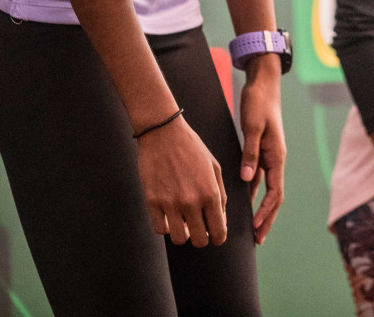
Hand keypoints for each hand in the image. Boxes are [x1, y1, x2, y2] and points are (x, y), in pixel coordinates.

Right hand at [137, 115, 228, 247]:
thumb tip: (220, 219)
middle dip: (201, 238)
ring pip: (178, 239)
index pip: (219, 232)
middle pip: (199, 241)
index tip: (215, 236)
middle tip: (198, 228)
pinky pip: (160, 229)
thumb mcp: (214, 167)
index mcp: (210, 193)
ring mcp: (170, 203)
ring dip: (182, 234)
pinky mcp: (152, 201)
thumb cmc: (191, 147)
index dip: (218, 237)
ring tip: (182, 224)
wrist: (163, 132)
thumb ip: (220, 194)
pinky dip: (165, 227)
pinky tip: (168, 217)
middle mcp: (191, 201)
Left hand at [239, 54, 285, 244]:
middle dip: (266, 219)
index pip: (275, 192)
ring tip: (251, 228)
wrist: (263, 84)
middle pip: (274, 197)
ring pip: (266, 189)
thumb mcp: (253, 127)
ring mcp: (269, 156)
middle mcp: (275, 159)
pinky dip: (252, 193)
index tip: (257, 229)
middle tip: (257, 240)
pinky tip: (243, 203)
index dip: (266, 213)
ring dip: (260, 209)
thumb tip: (247, 179)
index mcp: (276, 156)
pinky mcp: (260, 151)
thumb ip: (250, 153)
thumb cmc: (259, 103)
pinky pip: (258, 178)